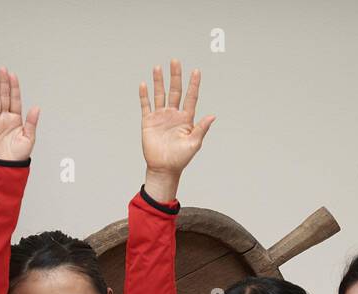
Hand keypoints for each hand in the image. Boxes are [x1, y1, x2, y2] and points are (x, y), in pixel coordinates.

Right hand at [0, 68, 38, 162]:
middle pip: (4, 97)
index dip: (14, 87)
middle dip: (3, 83)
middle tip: (2, 70)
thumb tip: (36, 108)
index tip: (12, 75)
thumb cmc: (18, 156)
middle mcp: (5, 119)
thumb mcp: (29, 139)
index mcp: (16, 120)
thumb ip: (31, 123)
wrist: (6, 168)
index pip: (15, 99)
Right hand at [139, 59, 214, 201]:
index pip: (191, 97)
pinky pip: (146, 105)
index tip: (196, 71)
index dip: (194, 84)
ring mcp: (160, 117)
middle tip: (175, 61)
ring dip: (159, 81)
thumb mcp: (194, 144)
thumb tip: (213, 116)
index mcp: (186, 118)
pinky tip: (144, 84)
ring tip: (158, 67)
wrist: (163, 169)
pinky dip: (144, 95)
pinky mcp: (148, 122)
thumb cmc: (180, 158)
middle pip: (175, 90)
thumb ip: (202, 128)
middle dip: (175, 76)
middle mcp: (173, 114)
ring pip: (160, 94)